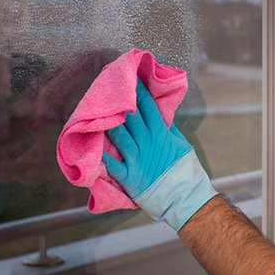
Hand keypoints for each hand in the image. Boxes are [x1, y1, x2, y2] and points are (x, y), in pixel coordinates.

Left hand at [104, 82, 216, 231]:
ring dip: (107, 122)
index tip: (130, 77)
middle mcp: (147, 142)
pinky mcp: (128, 175)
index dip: (138, 91)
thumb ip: (170, 131)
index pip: (147, 106)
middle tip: (109, 86)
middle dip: (120, 100)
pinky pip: (110, 163)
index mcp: (161, 133)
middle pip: (130, 116)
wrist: (184, 197)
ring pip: (118, 135)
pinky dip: (99, 155)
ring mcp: (136, 158)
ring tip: (96, 109)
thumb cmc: (185, 171)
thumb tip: (162, 118)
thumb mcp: (182, 146)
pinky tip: (89, 145)